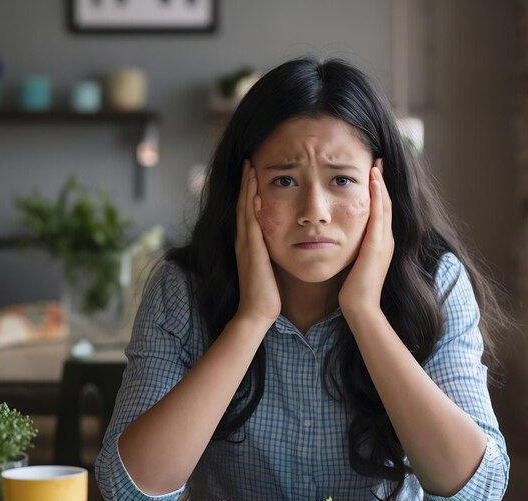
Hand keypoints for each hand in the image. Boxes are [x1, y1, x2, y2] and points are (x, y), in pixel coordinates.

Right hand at [234, 161, 281, 326]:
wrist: (257, 312)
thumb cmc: (267, 294)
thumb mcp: (270, 268)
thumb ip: (271, 254)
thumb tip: (284, 243)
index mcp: (249, 244)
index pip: (248, 211)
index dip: (250, 192)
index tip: (255, 173)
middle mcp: (243, 241)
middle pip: (243, 204)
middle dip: (246, 183)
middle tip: (249, 161)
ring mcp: (245, 245)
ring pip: (245, 209)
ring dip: (247, 187)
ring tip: (250, 167)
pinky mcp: (251, 250)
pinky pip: (250, 222)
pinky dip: (251, 205)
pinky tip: (256, 190)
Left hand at [338, 161, 393, 316]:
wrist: (361, 307)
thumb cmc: (354, 290)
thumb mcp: (355, 264)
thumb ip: (355, 250)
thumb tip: (343, 239)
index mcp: (381, 243)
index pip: (381, 211)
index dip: (378, 192)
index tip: (373, 173)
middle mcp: (387, 239)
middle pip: (386, 203)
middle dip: (382, 182)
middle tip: (378, 161)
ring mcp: (384, 242)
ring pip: (385, 205)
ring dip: (381, 183)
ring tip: (376, 164)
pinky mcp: (378, 245)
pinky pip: (379, 215)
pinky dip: (377, 196)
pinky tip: (372, 181)